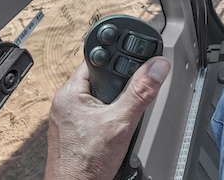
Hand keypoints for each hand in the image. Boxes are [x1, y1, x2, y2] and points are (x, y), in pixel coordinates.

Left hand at [44, 56, 170, 179]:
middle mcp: (66, 103)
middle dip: (120, 85)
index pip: (97, 60)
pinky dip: (109, 118)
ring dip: (115, 103)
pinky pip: (95, 114)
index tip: (137, 60)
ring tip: (125, 115)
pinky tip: (116, 129)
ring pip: (99, 98)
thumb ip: (140, 92)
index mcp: (70, 93)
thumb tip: (157, 67)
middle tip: (132, 95)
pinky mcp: (74, 132)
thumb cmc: (85, 163)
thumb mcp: (122, 122)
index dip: (118, 59)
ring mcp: (69, 119)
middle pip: (101, 79)